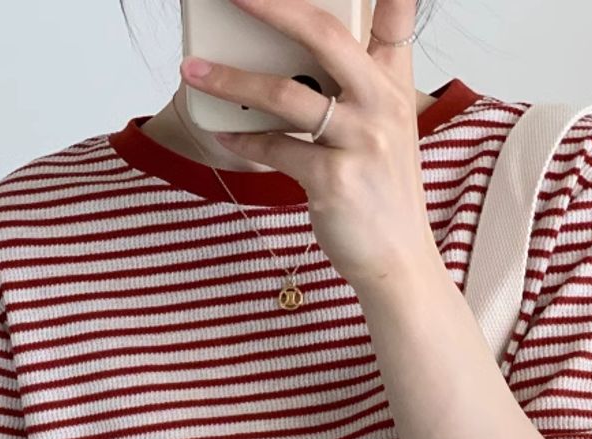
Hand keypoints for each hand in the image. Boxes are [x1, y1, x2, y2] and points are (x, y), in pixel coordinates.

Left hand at [179, 0, 441, 288]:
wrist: (397, 260)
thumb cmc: (382, 193)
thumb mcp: (386, 129)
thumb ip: (358, 87)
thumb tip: (297, 59)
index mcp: (394, 84)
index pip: (395, 16)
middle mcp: (382, 104)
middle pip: (323, 35)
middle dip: (272, 7)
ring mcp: (360, 142)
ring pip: (285, 94)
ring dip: (231, 81)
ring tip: (193, 71)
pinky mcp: (334, 181)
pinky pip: (275, 149)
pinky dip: (244, 141)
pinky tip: (224, 135)